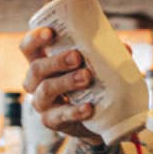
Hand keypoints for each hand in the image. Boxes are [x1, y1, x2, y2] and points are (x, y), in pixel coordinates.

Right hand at [20, 24, 104, 147]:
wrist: (95, 121)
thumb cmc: (89, 85)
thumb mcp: (94, 67)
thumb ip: (105, 56)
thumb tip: (124, 48)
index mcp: (42, 62)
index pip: (28, 47)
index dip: (35, 38)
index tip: (51, 32)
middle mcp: (35, 82)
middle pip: (36, 68)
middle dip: (57, 61)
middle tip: (77, 57)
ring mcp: (41, 103)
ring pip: (45, 90)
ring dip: (66, 82)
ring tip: (87, 77)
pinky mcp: (51, 121)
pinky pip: (59, 116)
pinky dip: (75, 111)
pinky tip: (89, 107)